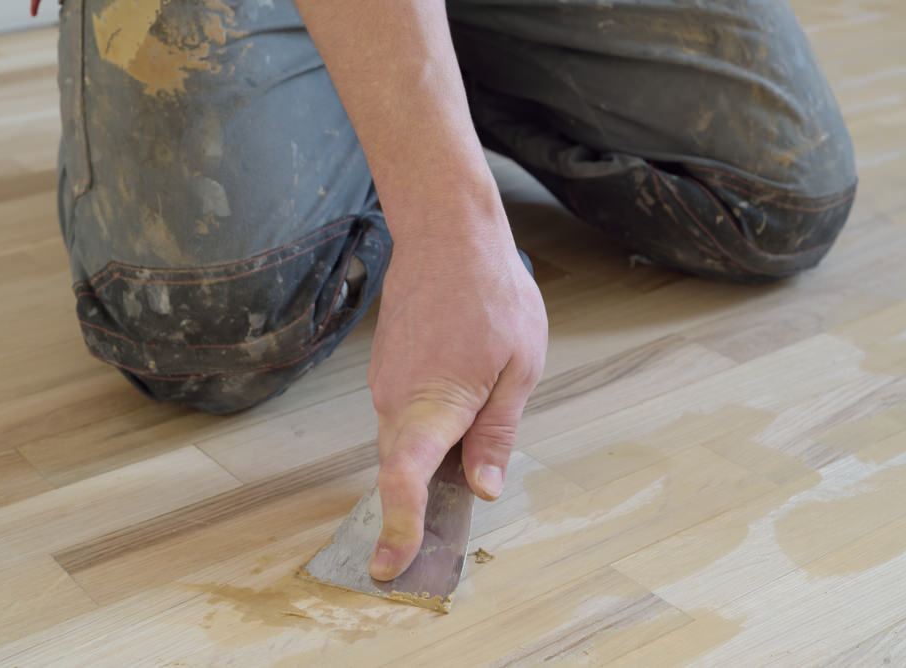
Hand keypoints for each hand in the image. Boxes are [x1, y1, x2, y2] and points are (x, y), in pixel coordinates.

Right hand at [366, 197, 546, 580]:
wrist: (447, 232)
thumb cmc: (492, 293)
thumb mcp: (519, 368)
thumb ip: (497, 433)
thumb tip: (482, 489)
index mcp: (433, 405)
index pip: (402, 480)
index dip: (397, 528)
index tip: (390, 566)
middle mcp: (395, 399)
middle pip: (402, 469)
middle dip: (419, 506)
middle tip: (448, 529)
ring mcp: (385, 382)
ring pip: (404, 441)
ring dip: (429, 459)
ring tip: (472, 448)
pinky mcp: (386, 368)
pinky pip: (404, 414)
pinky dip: (425, 429)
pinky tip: (461, 403)